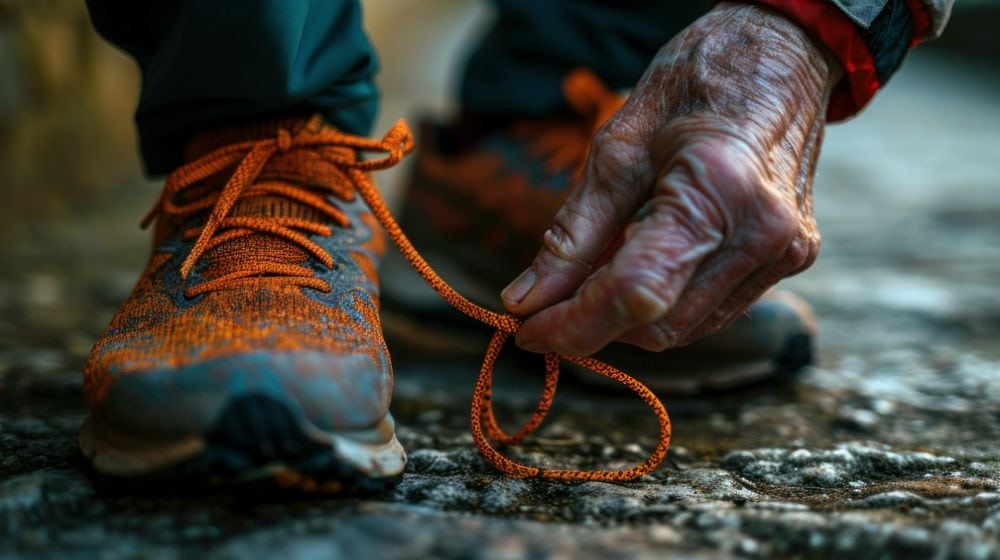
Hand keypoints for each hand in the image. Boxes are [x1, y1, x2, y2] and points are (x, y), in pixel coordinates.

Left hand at [501, 2, 841, 355]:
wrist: (778, 56)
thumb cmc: (695, 83)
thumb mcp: (616, 148)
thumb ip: (572, 234)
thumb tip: (526, 301)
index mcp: (718, 191)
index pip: (634, 294)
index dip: (572, 324)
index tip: (525, 329)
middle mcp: (762, 235)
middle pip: (658, 325)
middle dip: (591, 324)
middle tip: (543, 303)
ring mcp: (785, 252)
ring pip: (684, 329)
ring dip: (625, 319)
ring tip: (592, 276)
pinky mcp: (792, 260)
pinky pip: (712, 310)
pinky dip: (664, 304)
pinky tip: (638, 266)